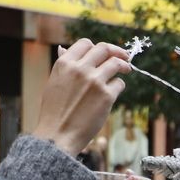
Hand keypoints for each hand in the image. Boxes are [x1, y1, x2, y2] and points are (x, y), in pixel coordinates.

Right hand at [32, 40, 130, 154]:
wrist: (57, 135)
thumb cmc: (54, 112)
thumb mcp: (53, 83)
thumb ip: (64, 66)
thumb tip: (63, 48)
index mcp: (64, 64)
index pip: (85, 43)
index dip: (96, 47)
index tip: (104, 53)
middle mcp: (80, 69)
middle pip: (104, 49)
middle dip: (117, 51)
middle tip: (125, 57)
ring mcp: (94, 81)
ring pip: (116, 64)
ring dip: (124, 66)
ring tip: (126, 70)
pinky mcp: (106, 95)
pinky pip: (119, 84)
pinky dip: (118, 87)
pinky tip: (113, 93)